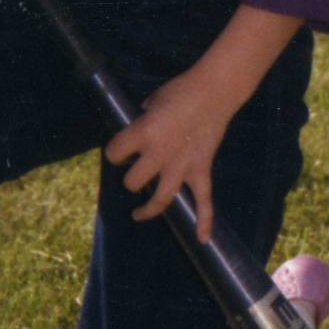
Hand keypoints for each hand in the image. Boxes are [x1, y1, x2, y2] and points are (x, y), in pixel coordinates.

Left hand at [103, 69, 233, 243]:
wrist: (214, 90)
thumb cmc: (180, 90)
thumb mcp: (152, 102)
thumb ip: (143, 121)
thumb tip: (139, 130)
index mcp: (144, 133)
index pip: (115, 152)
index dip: (114, 152)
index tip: (119, 151)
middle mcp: (160, 154)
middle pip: (133, 181)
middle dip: (130, 178)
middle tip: (134, 172)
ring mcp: (182, 166)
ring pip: (161, 198)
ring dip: (148, 209)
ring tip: (138, 214)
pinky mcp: (201, 169)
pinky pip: (204, 201)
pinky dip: (204, 221)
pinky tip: (201, 238)